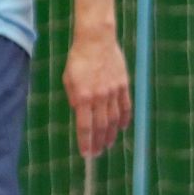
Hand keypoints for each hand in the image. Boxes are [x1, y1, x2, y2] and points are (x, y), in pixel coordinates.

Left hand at [63, 31, 130, 158]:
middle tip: (97, 153)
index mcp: (83, 97)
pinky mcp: (123, 85)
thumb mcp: (68, 79)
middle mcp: (99, 97)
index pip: (85, 126)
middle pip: (101, 126)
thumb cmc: (78, 59)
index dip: (85, 142)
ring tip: (108, 144)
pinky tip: (122, 128)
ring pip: (114, 120)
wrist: (96, 40)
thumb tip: (78, 112)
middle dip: (99, 142)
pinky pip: (125, 106)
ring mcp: (113, 92)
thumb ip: (73, 97)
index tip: (86, 154)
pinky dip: (124, 119)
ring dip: (111, 134)